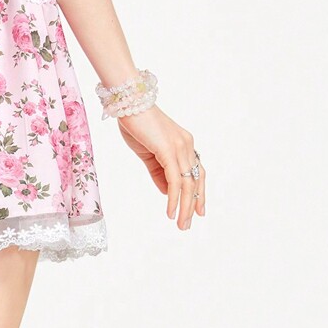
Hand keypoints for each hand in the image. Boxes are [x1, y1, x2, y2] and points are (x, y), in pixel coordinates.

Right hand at [117, 106, 205, 229]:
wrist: (129, 103)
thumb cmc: (136, 124)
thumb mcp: (148, 153)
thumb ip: (158, 172)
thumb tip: (167, 191)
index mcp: (183, 144)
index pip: (196, 173)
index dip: (198, 193)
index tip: (197, 211)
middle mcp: (187, 145)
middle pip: (196, 181)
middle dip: (193, 204)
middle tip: (188, 224)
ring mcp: (180, 148)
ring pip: (187, 184)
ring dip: (185, 207)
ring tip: (181, 224)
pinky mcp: (169, 150)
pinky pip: (175, 181)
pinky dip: (174, 198)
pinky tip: (171, 212)